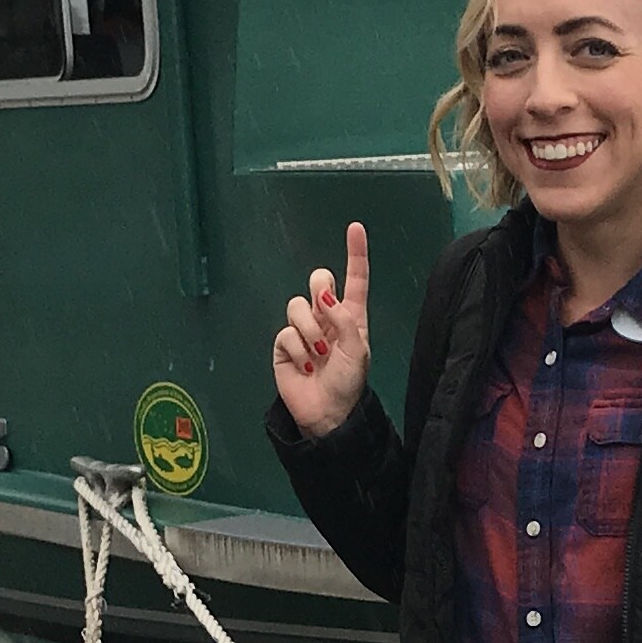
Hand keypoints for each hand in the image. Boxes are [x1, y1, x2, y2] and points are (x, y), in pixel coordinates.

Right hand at [272, 221, 373, 439]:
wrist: (328, 414)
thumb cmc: (348, 383)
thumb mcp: (357, 350)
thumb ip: (344, 319)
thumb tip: (325, 296)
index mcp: (351, 316)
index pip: (354, 280)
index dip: (355, 254)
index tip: (355, 228)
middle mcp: (326, 318)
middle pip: (317, 281)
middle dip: (318, 288)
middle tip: (324, 308)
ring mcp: (304, 330)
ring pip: (297, 305)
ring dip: (309, 330)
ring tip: (318, 354)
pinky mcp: (284, 345)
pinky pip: (285, 332)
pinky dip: (297, 350)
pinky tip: (305, 366)